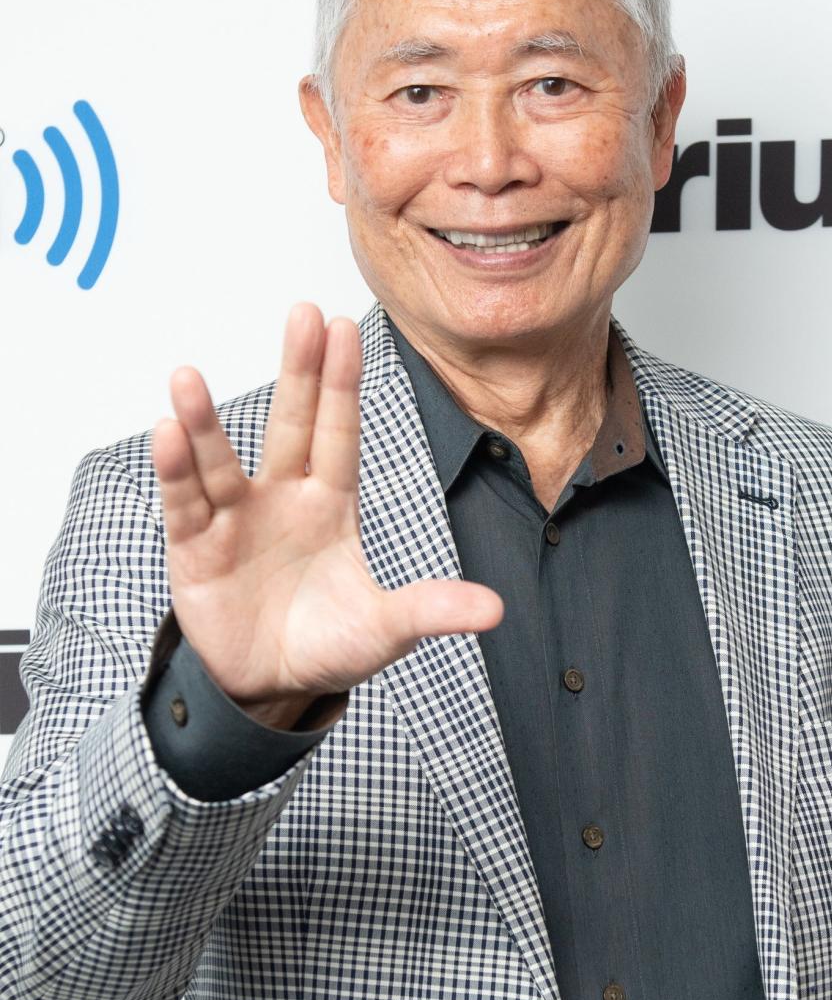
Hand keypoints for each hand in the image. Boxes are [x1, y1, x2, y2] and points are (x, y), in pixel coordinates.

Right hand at [151, 303, 503, 729]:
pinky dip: (176, 472)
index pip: (338, 433)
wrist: (268, 686)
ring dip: (204, 420)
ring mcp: (235, 519)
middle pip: (290, 425)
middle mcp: (282, 498)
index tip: (344, 327)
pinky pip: (184, 504)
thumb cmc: (327, 644)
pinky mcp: (195, 549)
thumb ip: (430, 610)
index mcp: (330, 504)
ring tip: (188, 377)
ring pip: (221, 460)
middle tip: (302, 313)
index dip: (342, 383)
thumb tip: (495, 609)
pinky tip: (167, 434)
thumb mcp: (385, 629)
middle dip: (298, 372)